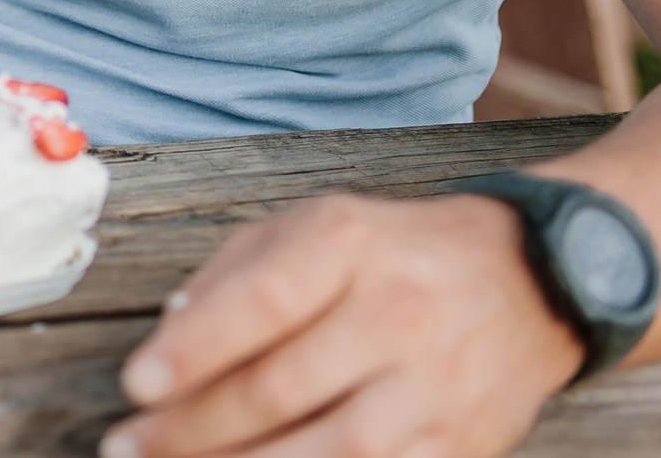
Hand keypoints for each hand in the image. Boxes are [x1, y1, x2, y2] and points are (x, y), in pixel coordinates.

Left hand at [104, 193, 584, 457]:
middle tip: (128, 446)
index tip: (136, 384)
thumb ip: (236, 272)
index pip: (262, 302)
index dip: (194, 350)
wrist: (531, 279)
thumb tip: (170, 333)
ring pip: (332, 452)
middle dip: (194, 427)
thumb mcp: (313, 225)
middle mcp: (399, 314)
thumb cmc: (392, 252)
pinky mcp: (464, 443)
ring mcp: (436, 387)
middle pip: (283, 388)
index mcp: (350, 245)